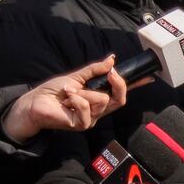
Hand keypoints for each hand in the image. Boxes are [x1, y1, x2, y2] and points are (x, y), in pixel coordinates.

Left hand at [0, 56, 126, 143]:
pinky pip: (87, 107)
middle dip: (118, 83)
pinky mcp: (81, 124)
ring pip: (102, 100)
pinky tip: (66, 98)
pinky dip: (76, 98)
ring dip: (83, 91)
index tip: (149, 76)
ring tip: (68, 91)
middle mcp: (98, 110)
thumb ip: (95, 70)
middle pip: (120, 98)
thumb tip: (112, 59)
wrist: (34, 102)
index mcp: (98, 97)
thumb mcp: (77, 76)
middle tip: (111, 72)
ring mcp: (91, 118)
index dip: (135, 85)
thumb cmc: (53, 92)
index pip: (120, 92)